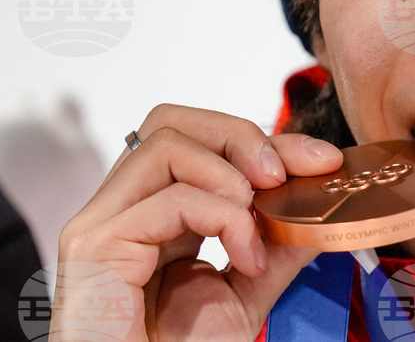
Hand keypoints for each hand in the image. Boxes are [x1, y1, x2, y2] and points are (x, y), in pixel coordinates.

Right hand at [53, 103, 342, 340]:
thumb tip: (318, 207)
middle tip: (283, 175)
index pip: (201, 142)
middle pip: (172, 122)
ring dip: (230, 174)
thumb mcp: (246, 293)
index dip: (264, 139)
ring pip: (166, 142)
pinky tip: (245, 256)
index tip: (321, 159)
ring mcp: (102, 222)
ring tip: (256, 226)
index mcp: (155, 213)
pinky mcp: (93, 244)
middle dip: (241, 135)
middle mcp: (122, 208)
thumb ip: (277, 246)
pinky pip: (170, 197)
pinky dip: (222, 216)